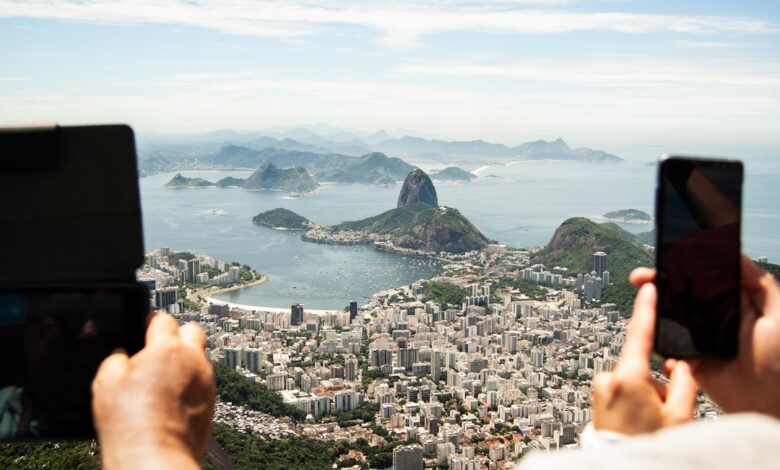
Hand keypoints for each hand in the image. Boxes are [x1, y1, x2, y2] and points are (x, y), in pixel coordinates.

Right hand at [92, 313, 215, 469]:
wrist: (156, 457)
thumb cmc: (130, 422)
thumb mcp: (106, 383)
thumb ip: (115, 359)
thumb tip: (122, 356)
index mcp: (167, 348)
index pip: (162, 319)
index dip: (150, 322)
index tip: (145, 327)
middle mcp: (193, 359)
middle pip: (192, 330)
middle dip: (177, 335)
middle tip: (159, 349)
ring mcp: (206, 380)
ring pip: (200, 357)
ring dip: (186, 360)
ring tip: (164, 378)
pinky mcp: (213, 400)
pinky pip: (204, 380)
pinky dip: (192, 382)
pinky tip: (174, 396)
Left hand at [592, 280, 697, 434]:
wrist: (619, 466)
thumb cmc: (650, 444)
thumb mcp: (680, 415)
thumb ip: (683, 382)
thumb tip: (676, 367)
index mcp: (627, 377)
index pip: (640, 334)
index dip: (646, 309)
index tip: (646, 287)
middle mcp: (607, 379)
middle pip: (641, 369)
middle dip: (655, 385)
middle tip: (659, 415)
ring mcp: (598, 390)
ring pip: (632, 383)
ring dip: (643, 397)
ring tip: (645, 425)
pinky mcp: (595, 401)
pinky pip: (621, 394)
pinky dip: (631, 403)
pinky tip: (634, 425)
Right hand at [632, 256, 779, 417]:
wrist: (769, 403)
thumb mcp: (777, 314)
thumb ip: (760, 284)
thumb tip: (736, 253)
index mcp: (733, 303)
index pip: (702, 279)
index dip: (682, 267)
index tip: (663, 257)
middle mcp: (714, 318)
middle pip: (680, 294)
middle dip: (657, 283)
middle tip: (639, 277)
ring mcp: (700, 338)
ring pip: (669, 318)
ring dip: (650, 309)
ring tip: (639, 301)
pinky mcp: (690, 359)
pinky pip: (667, 346)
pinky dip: (654, 339)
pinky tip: (647, 330)